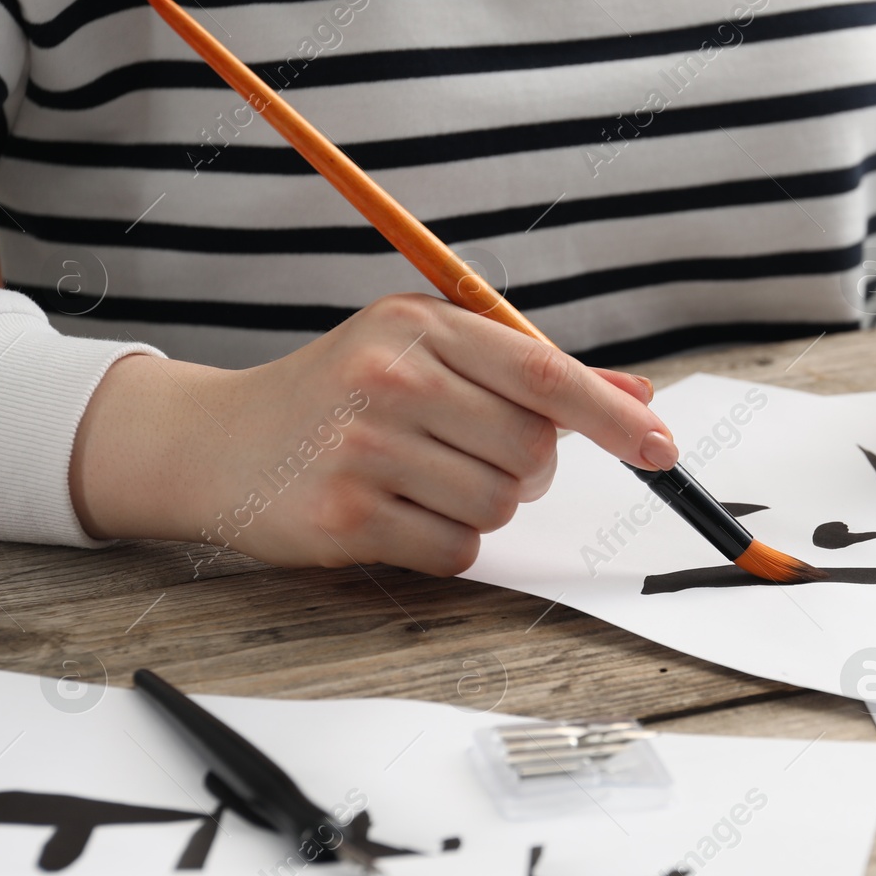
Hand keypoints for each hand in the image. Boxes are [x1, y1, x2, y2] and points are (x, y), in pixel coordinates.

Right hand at [69, 293, 675, 574]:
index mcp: (418, 325)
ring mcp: (364, 449)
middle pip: (531, 449)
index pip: (543, 371)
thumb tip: (636, 397)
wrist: (215, 442)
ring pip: (499, 505)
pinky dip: (446, 543)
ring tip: (424, 479)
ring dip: (482, 506)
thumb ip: (528, 372)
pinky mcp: (346, 517)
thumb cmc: (336, 394)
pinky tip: (399, 513)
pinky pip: (455, 550)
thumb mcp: (423, 352)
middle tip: (471, 453)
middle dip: (525, 467)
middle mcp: (391, 378)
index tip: (661, 448)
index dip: (612, 415)